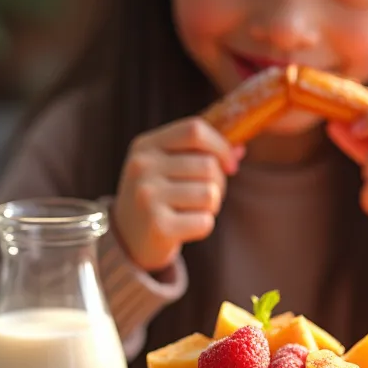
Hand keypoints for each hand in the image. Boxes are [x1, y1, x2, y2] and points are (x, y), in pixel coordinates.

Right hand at [113, 117, 242, 272]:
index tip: (230, 164)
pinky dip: (203, 226)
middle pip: (208, 165)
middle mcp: (142, 167)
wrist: (128, 238)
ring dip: (211, 206)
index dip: (220, 146)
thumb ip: (201, 152)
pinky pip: (205, 221)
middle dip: (218, 183)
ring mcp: (147, 196)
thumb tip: (240, 149)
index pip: (194, 130)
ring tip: (191, 210)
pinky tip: (184, 227)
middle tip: (205, 195)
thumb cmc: (158, 195)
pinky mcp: (158, 226)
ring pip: (210, 194)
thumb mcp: (168, 165)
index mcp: (145, 145)